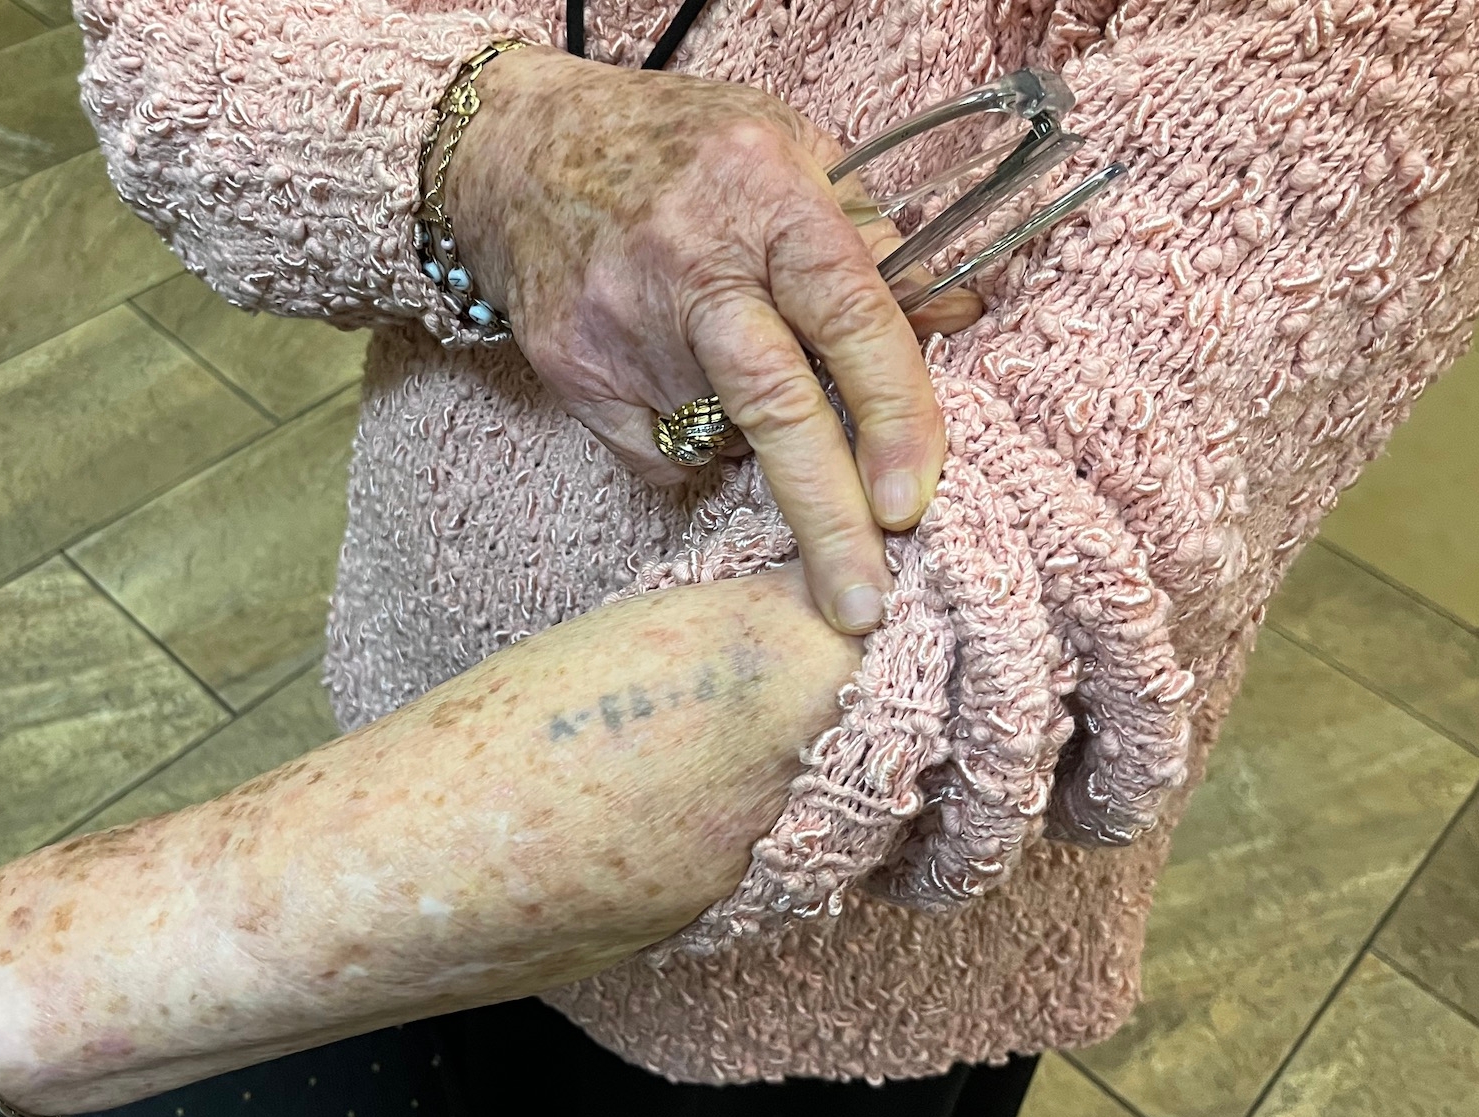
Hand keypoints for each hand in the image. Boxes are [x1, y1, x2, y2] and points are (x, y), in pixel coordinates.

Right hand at [446, 47, 981, 633]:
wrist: (521, 151)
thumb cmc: (679, 150)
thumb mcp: (791, 153)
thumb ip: (872, 237)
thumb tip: (958, 315)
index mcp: (766, 197)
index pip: (851, 315)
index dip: (893, 413)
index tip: (915, 498)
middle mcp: (692, 263)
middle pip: (774, 408)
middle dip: (827, 517)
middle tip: (863, 603)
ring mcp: (623, 323)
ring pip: (721, 438)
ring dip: (760, 449)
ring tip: (736, 377)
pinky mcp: (573, 369)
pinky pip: (659, 452)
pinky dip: (690, 445)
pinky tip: (680, 380)